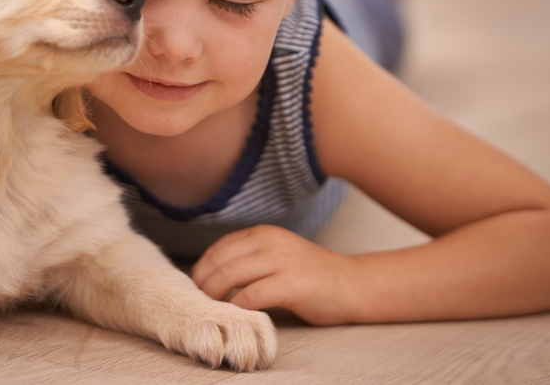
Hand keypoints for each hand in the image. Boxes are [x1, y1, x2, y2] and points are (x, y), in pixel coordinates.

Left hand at [191, 225, 358, 324]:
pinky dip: (237, 307)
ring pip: (231, 275)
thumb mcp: (279, 255)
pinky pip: (251, 296)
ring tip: (210, 310)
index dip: (203, 268)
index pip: (220, 247)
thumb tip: (214, 275)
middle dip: (203, 283)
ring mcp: (281, 260)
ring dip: (214, 295)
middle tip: (197, 303)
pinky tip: (235, 316)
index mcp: (264, 233)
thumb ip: (251, 259)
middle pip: (220, 261)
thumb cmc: (313, 275)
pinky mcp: (291, 283)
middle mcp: (270, 242)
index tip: (197, 287)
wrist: (352, 284)